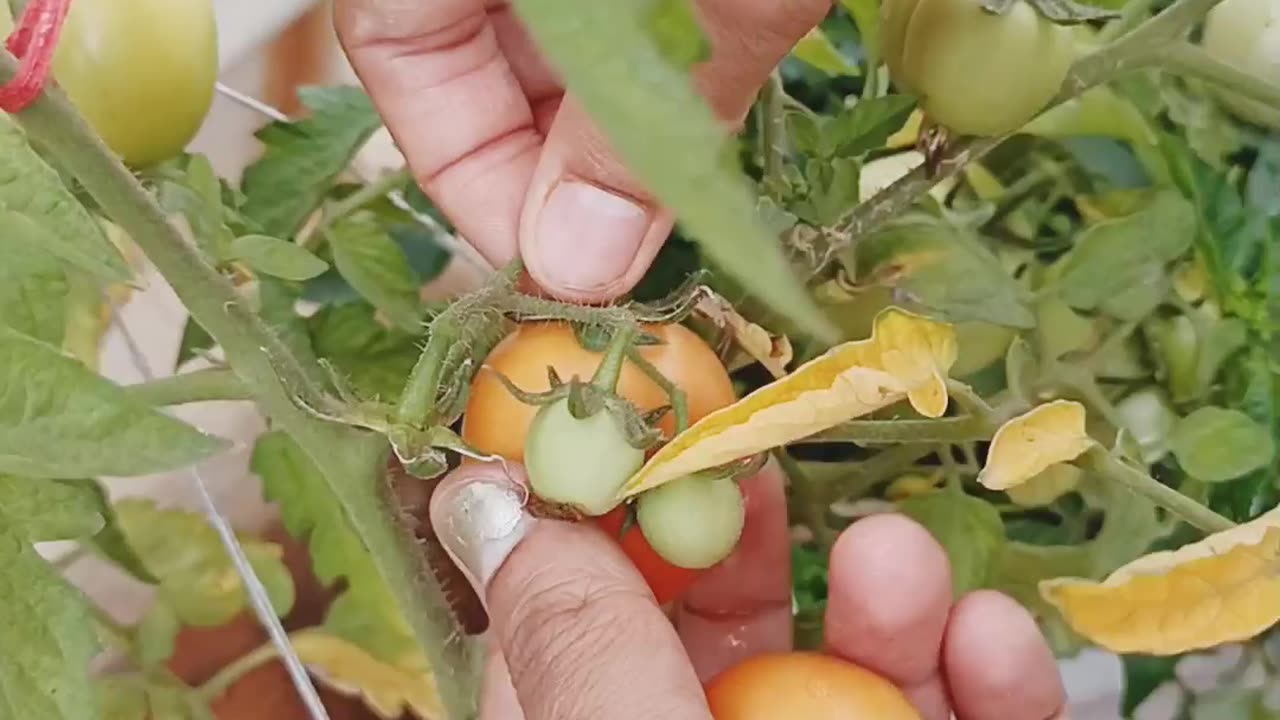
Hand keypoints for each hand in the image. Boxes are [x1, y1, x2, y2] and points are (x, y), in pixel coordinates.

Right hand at [334, 0, 831, 301]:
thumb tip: (577, 266)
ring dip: (619, 126)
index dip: (467, 174)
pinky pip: (625, 18)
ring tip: (689, 188)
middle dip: (558, 163)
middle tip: (636, 250)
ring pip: (558, 46)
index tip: (556, 270)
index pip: (397, 51)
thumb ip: (633, 124)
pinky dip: (661, 71)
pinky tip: (712, 109)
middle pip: (475, 56)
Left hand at [430, 463, 1066, 719]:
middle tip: (779, 445)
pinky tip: (995, 639)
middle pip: (720, 624)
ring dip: (889, 599)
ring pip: (847, 666)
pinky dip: (983, 678)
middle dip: (761, 535)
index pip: (573, 613)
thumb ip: (573, 643)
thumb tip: (478, 498)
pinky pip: (955, 716)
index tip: (645, 402)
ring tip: (906, 557)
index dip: (607, 504)